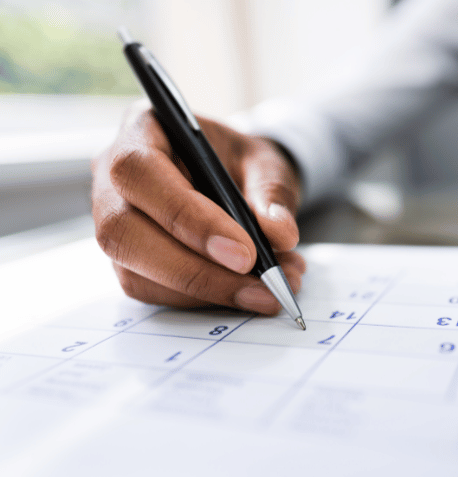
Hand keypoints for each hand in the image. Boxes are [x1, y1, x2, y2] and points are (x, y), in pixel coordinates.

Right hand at [91, 100, 304, 314]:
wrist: (235, 178)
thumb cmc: (242, 162)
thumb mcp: (267, 163)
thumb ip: (273, 193)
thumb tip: (279, 234)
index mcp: (142, 130)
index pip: (140, 173)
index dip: (188, 217)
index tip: (244, 253)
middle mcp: (112, 178)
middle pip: (124, 231)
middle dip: (196, 269)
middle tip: (262, 285)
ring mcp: (114, 222)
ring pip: (135, 272)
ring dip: (207, 291)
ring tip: (270, 291)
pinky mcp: (127, 261)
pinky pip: (152, 292)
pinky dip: (204, 300)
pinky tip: (249, 292)